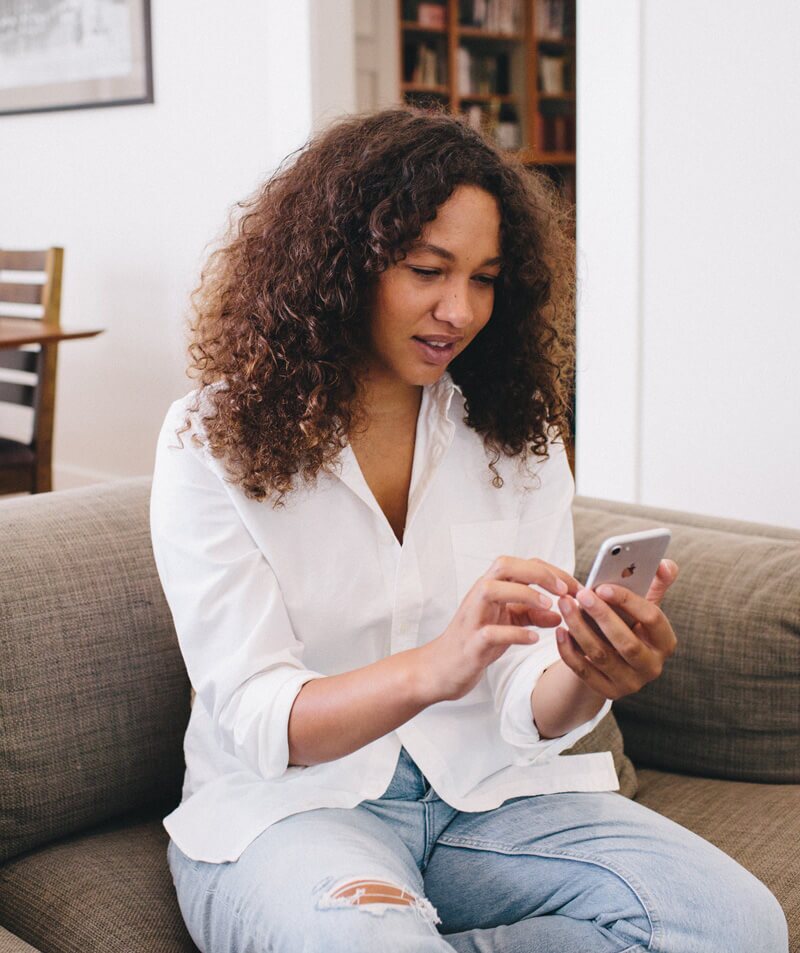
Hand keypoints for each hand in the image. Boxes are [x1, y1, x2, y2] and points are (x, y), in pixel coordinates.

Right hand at [419, 557, 578, 702]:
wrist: (442, 669)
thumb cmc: (475, 643)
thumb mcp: (507, 624)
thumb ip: (532, 616)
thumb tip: (561, 614)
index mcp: (490, 588)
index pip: (520, 564)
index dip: (550, 570)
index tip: (573, 586)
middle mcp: (479, 596)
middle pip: (504, 565)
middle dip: (537, 573)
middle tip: (563, 589)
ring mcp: (472, 618)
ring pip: (491, 589)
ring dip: (524, 594)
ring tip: (549, 607)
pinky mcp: (470, 643)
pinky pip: (491, 632)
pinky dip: (515, 633)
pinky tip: (534, 638)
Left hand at [554, 559, 678, 700]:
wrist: (614, 662)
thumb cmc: (629, 626)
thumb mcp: (643, 608)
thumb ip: (655, 584)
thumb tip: (666, 564)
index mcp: (665, 642)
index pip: (652, 618)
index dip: (628, 600)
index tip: (602, 585)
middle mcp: (652, 666)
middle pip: (626, 642)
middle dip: (601, 615)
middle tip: (580, 593)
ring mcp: (630, 683)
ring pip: (600, 655)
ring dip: (579, 628)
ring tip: (564, 605)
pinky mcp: (607, 691)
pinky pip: (583, 672)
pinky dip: (569, 650)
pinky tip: (560, 630)